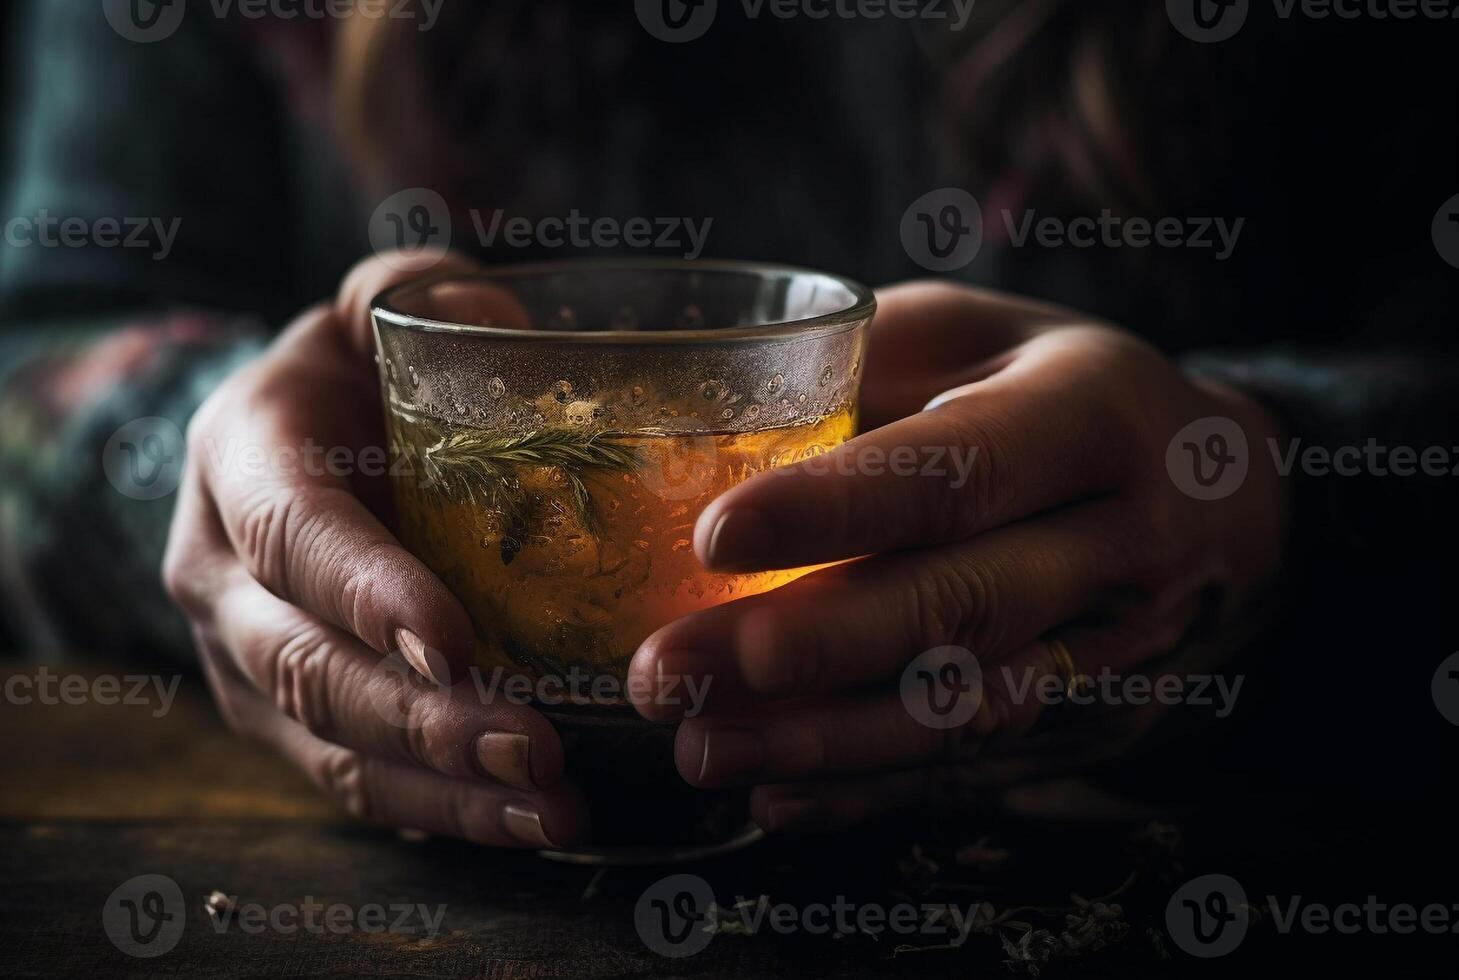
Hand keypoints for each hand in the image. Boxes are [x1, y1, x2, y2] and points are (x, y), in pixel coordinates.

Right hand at [162, 255, 584, 847]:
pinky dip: (431, 810)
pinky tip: (517, 822)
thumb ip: (418, 294)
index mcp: (239, 455)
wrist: (283, 446)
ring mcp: (238, 657)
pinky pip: (347, 780)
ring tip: (550, 810)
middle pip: (307, 664)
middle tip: (536, 748)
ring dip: (438, 787)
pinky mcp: (276, 718)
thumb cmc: (349, 373)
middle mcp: (217, 570)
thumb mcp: (372, 308)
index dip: (366, 591)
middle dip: (421, 719)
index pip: (292, 532)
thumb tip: (491, 321)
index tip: (455, 644)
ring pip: (326, 743)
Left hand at [627, 281, 1287, 830]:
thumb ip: (867, 355)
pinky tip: (772, 797)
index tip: (715, 536)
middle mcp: (1121, 539)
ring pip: (965, 709)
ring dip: (821, 742)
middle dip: (805, 648)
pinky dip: (870, 791)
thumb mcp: (985, 331)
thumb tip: (710, 401)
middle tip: (666, 670)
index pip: (958, 469)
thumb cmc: (1062, 389)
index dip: (836, 507)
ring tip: (695, 747)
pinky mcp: (1098, 724)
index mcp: (1092, 414)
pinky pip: (978, 770)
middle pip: (958, 605)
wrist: (1230, 497)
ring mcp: (1120, 648)